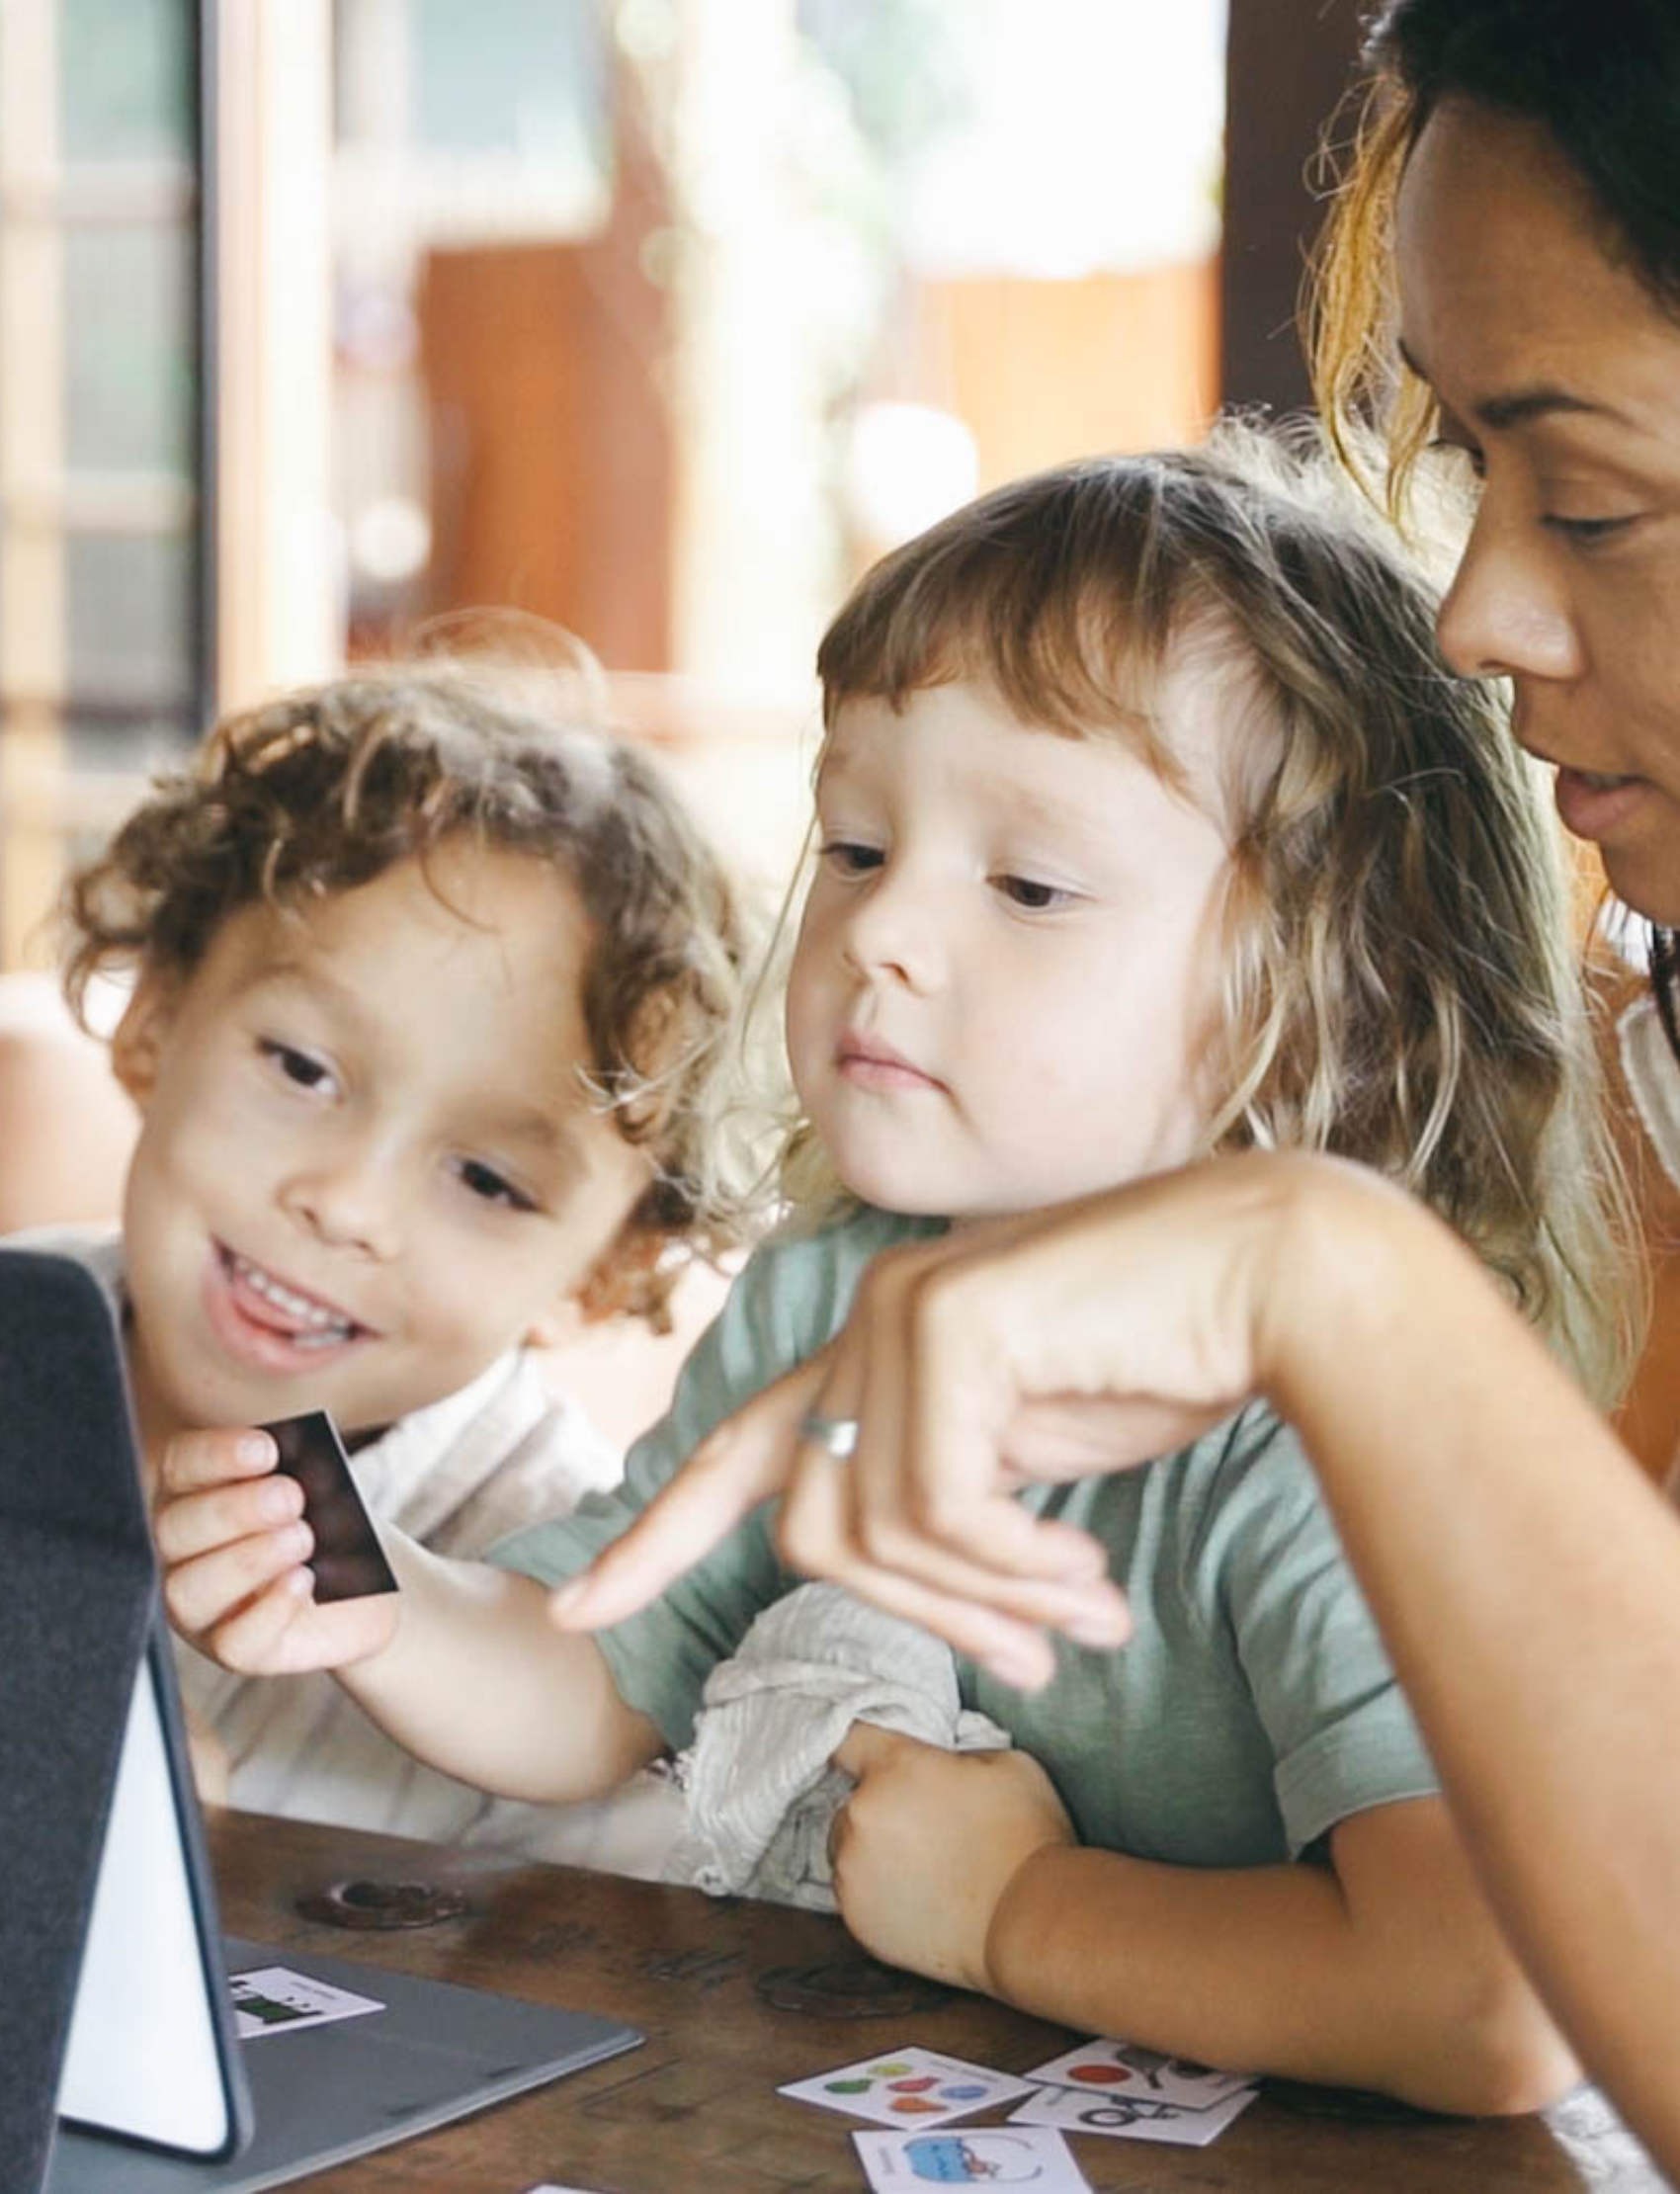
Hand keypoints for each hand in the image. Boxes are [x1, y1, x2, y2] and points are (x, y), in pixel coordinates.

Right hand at [157, 1426, 399, 1674]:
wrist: (363, 1589)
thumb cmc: (328, 1526)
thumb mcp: (318, 1492)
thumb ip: (297, 1478)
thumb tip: (292, 1473)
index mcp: (191, 1494)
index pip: (179, 1465)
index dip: (215, 1455)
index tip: (267, 1449)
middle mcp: (179, 1552)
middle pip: (174, 1529)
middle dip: (234, 1510)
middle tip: (291, 1497)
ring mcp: (198, 1608)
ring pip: (190, 1589)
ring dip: (248, 1559)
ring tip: (303, 1538)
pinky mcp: (231, 1650)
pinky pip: (233, 1642)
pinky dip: (270, 1609)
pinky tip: (303, 1582)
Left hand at [552, 1153, 1360, 1680]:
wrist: (1276, 1274)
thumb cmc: (1172, 1358)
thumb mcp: (1035, 1444)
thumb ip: (956, 1491)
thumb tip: (918, 1582)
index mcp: (879, 1343)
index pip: (741, 1449)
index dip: (656, 1536)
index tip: (576, 1608)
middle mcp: (868, 1318)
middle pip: (813, 1529)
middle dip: (922, 1623)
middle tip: (1038, 1667)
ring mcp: (900, 1312)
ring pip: (875, 1534)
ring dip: (985, 1606)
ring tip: (1090, 1613)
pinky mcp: (949, 1325)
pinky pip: (940, 1510)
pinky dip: (1015, 1568)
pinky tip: (1092, 1570)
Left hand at [828, 1725, 1074, 1991]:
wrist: (1029, 1923)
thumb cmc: (1023, 1836)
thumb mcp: (1003, 1762)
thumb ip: (956, 1752)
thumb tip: (941, 1763)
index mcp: (894, 1769)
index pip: (849, 1740)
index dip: (863, 1747)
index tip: (874, 1757)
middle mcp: (861, 1817)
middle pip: (851, 1801)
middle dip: (879, 1807)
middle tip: (925, 1825)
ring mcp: (853, 1873)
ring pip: (849, 1849)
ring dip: (874, 1851)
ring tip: (925, 1867)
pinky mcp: (857, 1920)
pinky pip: (855, 1893)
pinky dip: (877, 1892)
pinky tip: (920, 1897)